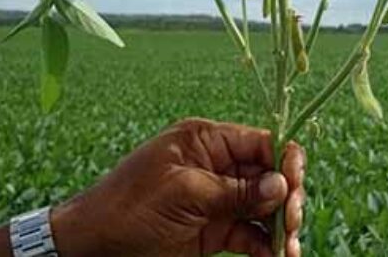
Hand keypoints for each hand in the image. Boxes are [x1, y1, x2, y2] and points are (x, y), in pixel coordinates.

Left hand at [52, 118, 305, 256]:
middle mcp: (217, 166)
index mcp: (207, 141)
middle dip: (287, 198)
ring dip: (282, 227)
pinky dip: (266, 246)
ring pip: (265, 208)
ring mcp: (217, 200)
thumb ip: (235, 191)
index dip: (285, 162)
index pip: (261, 142)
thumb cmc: (129, 208)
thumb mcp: (184, 193)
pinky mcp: (214, 230)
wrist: (92, 246)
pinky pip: (250, 234)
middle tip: (291, 224)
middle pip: (270, 176)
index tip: (295, 187)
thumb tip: (281, 185)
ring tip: (289, 249)